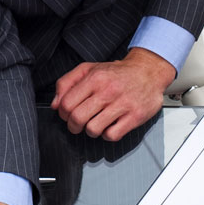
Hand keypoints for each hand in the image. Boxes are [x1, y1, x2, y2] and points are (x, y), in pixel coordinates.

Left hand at [52, 48, 175, 141]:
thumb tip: (55, 104)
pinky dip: (107, 134)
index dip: (63, 113)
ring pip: (93, 129)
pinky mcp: (135, 116)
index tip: (67, 114)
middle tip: (77, 124)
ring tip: (95, 123)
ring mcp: (123, 104)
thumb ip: (67, 83)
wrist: (148, 71)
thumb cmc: (116, 73)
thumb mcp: (89, 69)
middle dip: (73, 126)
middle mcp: (108, 90)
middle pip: (77, 118)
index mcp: (95, 78)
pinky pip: (111, 135)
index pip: (66, 104)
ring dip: (90, 131)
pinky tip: (110, 126)